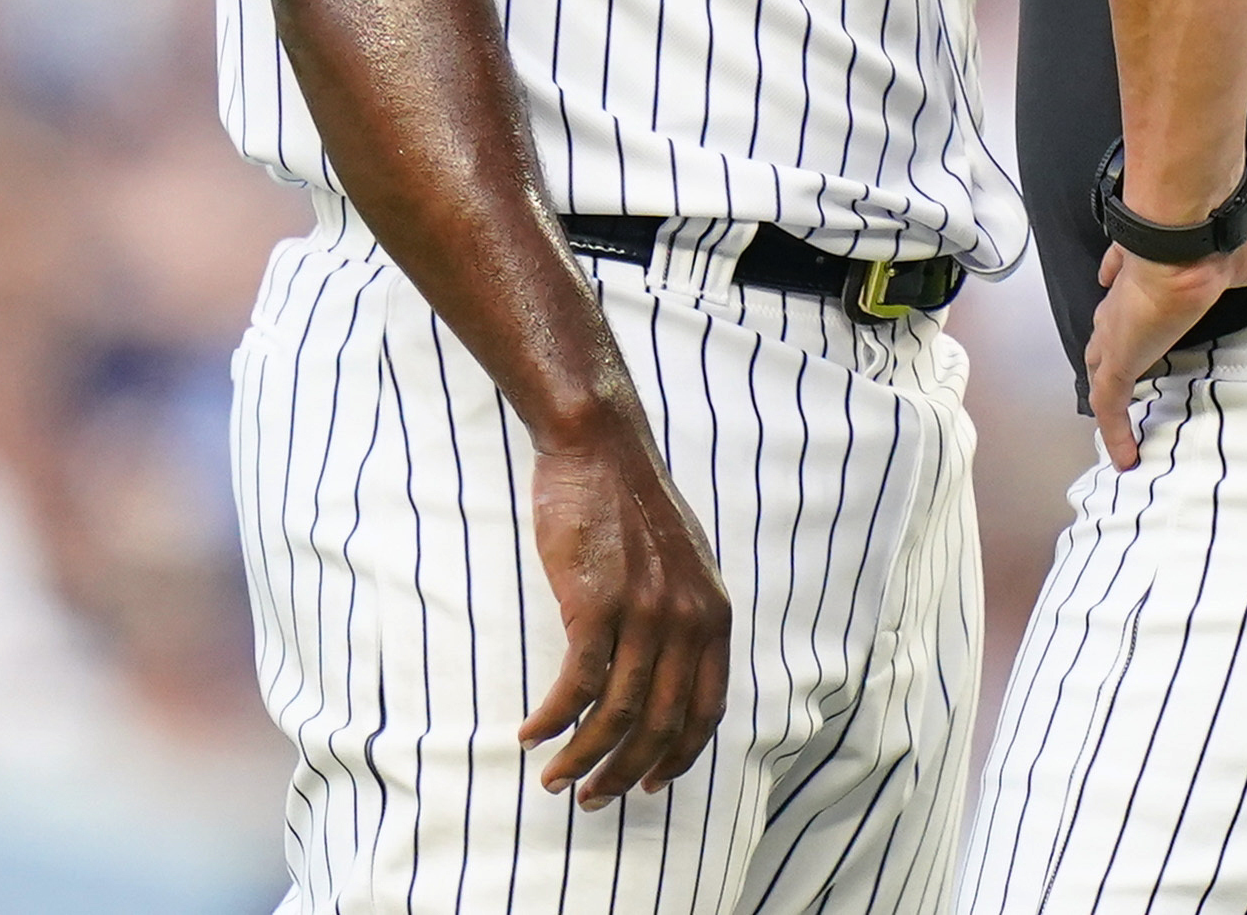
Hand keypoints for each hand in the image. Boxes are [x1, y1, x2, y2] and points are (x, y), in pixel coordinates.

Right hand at [518, 426, 734, 809]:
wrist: (600, 447)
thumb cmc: (630, 505)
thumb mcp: (683, 563)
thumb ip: (684, 615)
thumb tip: (669, 671)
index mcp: (714, 614)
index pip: (707, 708)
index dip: (679, 756)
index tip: (651, 785)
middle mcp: (688, 619)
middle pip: (662, 724)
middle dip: (625, 773)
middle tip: (592, 798)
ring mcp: (645, 612)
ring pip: (617, 714)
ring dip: (584, 759)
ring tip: (555, 780)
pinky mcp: (597, 604)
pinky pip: (576, 685)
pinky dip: (553, 720)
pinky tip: (532, 734)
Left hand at [1083, 193, 1246, 469]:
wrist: (1195, 233)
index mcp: (1180, 265)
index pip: (1154, 278)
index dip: (1147, 292)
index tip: (1152, 309)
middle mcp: (1142, 296)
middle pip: (1119, 321)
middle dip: (1122, 340)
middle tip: (1135, 363)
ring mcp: (1125, 328)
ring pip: (1106, 359)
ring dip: (1112, 380)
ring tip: (1124, 411)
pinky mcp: (1120, 357)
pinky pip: (1109, 400)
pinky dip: (1114, 427)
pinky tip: (1126, 457)